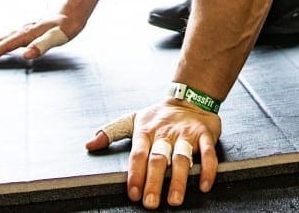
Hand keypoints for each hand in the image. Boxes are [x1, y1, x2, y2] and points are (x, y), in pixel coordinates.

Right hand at [0, 15, 78, 66]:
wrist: (73, 10)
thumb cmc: (66, 26)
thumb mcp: (57, 37)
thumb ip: (42, 46)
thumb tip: (26, 55)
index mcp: (27, 34)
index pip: (5, 46)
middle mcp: (23, 30)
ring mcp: (26, 28)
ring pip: (3, 38)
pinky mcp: (30, 29)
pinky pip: (10, 37)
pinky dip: (1, 43)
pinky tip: (2, 48)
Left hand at [87, 100, 220, 207]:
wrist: (191, 97)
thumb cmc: (160, 115)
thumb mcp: (133, 119)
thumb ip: (111, 132)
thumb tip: (89, 145)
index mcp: (146, 131)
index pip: (138, 155)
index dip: (135, 174)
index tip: (133, 193)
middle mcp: (166, 133)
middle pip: (158, 159)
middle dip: (154, 182)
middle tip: (151, 202)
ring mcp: (186, 133)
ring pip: (182, 158)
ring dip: (179, 180)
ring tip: (175, 199)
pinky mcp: (205, 134)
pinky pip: (208, 153)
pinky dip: (208, 169)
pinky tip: (204, 184)